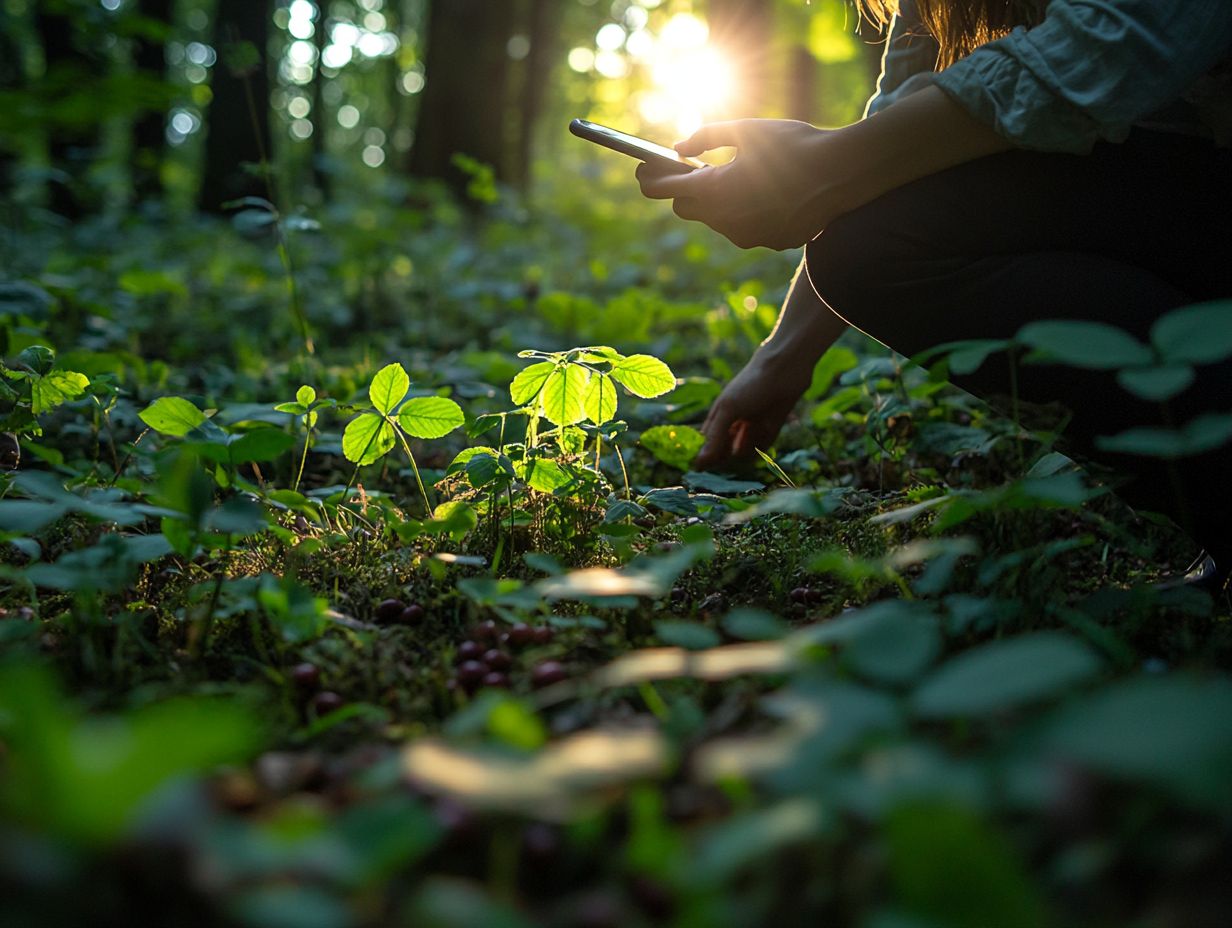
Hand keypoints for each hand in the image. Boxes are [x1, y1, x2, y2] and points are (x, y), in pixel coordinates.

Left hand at [637, 119, 843, 250]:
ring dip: (716, 201)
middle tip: (686, 169)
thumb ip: (706, 137)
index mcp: (713, 189)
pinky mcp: (766, 243)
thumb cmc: (794, 145)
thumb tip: (678, 147)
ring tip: (732, 177)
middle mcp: (724, 219)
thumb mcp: (746, 130)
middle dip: (682, 189)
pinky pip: (743, 228)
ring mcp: (745, 236)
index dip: (647, 178)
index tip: (642, 168)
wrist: (842, 174)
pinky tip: (762, 193)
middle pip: (684, 208)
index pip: (662, 189)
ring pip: (715, 220)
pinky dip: (744, 212)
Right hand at [695, 350, 811, 470]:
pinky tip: (766, 428)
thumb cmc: (751, 385)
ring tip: (753, 429)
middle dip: (727, 455)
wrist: (785, 371)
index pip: (706, 445)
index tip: (708, 465)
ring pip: (742, 454)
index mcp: (717, 418)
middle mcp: (732, 425)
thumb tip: (698, 464)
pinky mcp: (768, 432)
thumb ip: (715, 437)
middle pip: (724, 452)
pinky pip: (760, 449)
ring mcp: (751, 429)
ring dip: (746, 449)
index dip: (706, 456)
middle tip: (734, 446)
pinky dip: (762, 446)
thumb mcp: (729, 409)